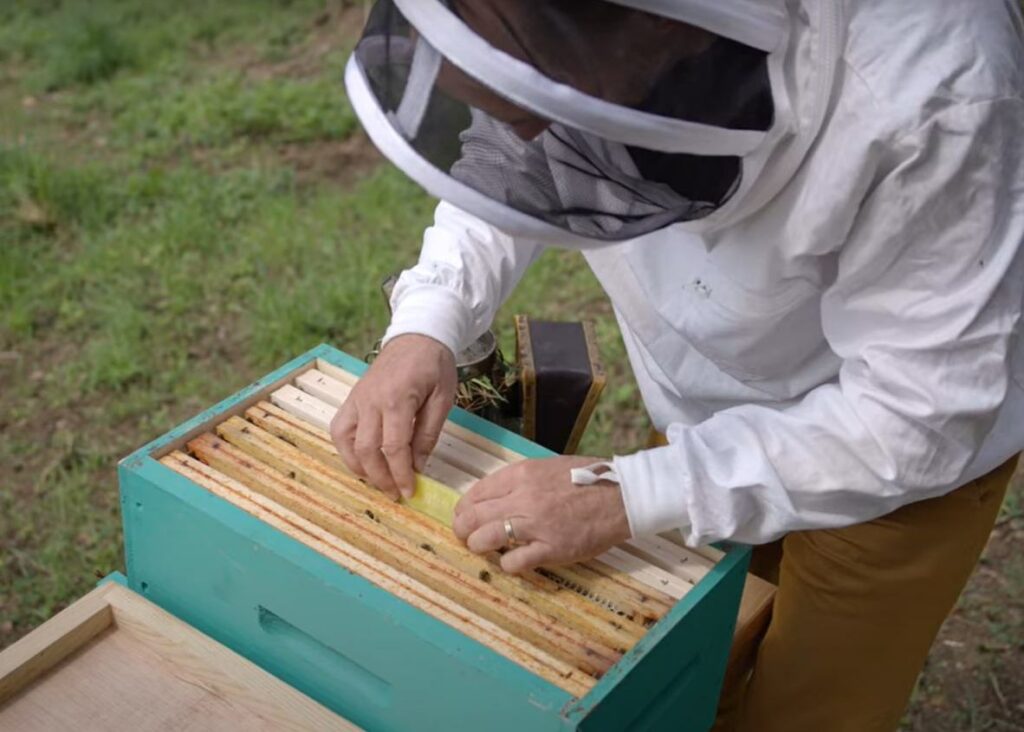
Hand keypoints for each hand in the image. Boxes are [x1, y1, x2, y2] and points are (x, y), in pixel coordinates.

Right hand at [330, 334, 456, 499]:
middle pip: (366, 450)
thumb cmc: (434, 365)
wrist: (416, 336)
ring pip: (346, 442)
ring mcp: (357, 399)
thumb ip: (428, 433)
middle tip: (396, 493)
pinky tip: (362, 462)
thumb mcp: (443, 399)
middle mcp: (370, 400)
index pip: (394, 447)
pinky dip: (347, 450)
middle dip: (380, 478)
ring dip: (360, 468)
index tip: (410, 491)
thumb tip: (418, 466)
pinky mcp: (351, 399)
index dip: (401, 474)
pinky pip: (339, 430)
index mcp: (397, 399)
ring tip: (379, 482)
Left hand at [452, 456, 631, 573]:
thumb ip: (520, 481)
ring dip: (478, 546)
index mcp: (522, 474)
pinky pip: (512, 562)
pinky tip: (513, 560)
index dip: (464, 508)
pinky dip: (506, 563)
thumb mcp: (547, 467)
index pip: (476, 493)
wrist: (622, 496)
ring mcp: (536, 525)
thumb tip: (495, 497)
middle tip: (464, 536)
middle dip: (462, 529)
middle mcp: (523, 497)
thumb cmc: (587, 479)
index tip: (464, 516)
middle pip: (473, 516)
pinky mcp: (550, 549)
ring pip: (485, 539)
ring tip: (482, 548)